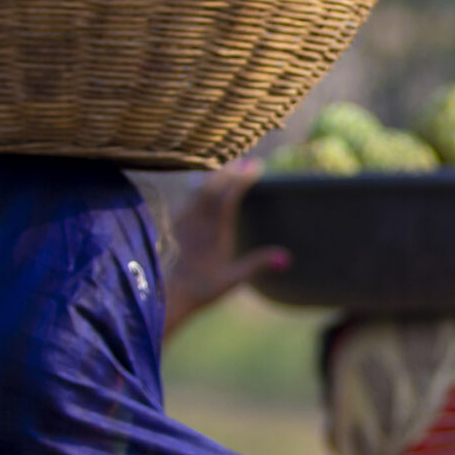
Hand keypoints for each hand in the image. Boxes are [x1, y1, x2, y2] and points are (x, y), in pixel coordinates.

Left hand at [163, 164, 282, 336]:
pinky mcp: (174, 223)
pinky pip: (189, 196)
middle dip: (231, 172)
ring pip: (199, 189)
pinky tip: (205, 184)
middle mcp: (198, 221)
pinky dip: (201, 186)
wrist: (168, 293)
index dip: (242, 179)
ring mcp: (183, 220)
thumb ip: (258, 265)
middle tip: (246, 161)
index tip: (256, 165)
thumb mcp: (233, 280)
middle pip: (213, 187)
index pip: (229, 197)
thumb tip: (287, 257)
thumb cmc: (202, 288)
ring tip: (230, 167)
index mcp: (214, 232)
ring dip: (216, 176)